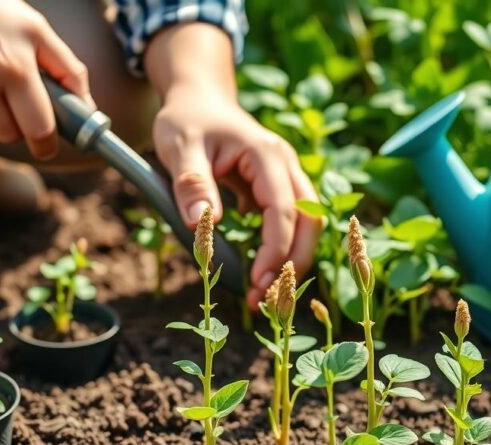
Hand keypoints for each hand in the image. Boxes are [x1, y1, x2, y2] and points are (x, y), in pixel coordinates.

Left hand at [153, 88, 320, 309]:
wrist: (199, 99)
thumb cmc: (187, 120)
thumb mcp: (179, 146)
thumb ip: (191, 182)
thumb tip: (200, 222)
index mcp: (266, 154)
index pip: (284, 208)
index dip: (275, 248)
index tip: (257, 280)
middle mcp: (286, 166)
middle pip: (311, 221)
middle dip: (292, 263)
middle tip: (264, 299)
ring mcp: (286, 177)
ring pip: (308, 225)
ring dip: (291, 261)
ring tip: (262, 295)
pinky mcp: (279, 190)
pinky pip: (292, 224)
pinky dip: (281, 251)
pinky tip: (258, 274)